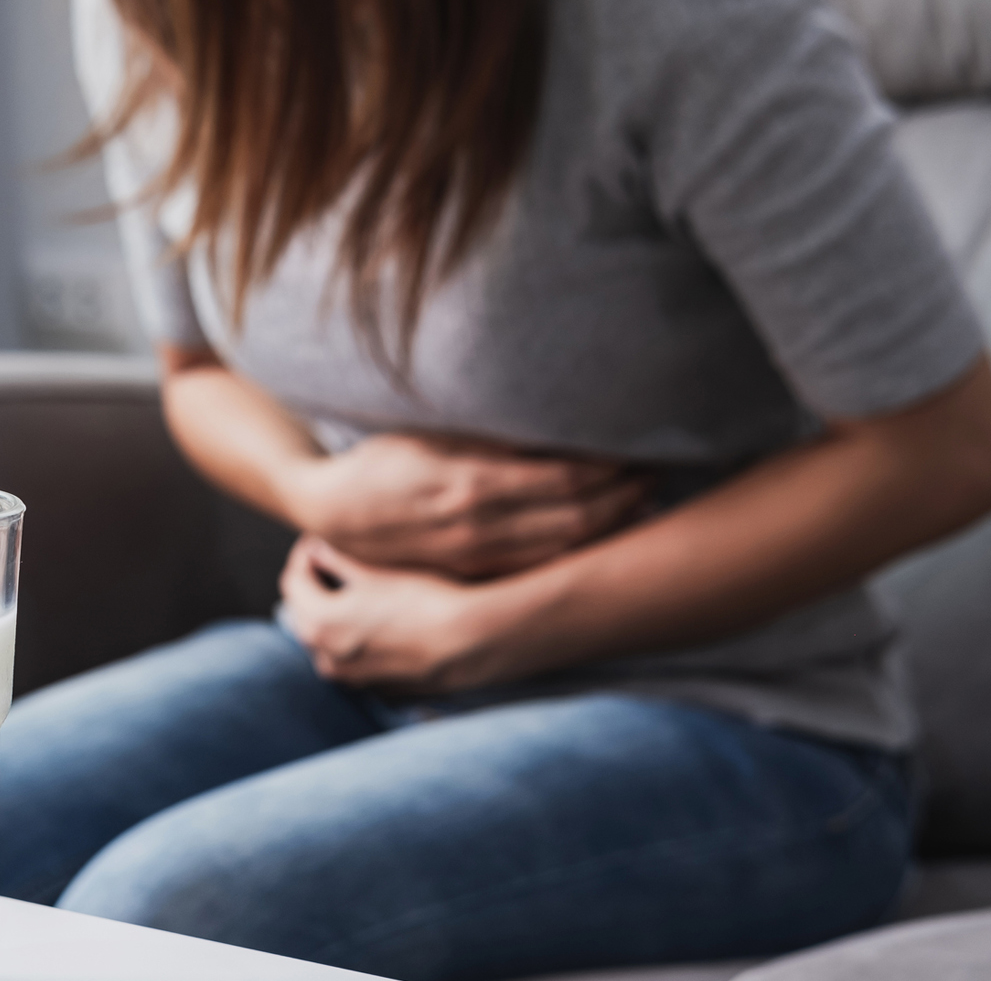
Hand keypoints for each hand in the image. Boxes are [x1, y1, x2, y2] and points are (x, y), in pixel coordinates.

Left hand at [279, 536, 531, 690]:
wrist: (470, 642)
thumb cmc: (425, 600)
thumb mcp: (376, 573)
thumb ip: (337, 560)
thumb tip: (316, 549)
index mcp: (319, 624)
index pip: (292, 582)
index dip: (304, 556)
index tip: (319, 542)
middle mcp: (327, 658)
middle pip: (304, 614)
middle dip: (314, 587)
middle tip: (333, 562)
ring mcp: (352, 679)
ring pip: (327, 640)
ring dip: (333, 615)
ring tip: (358, 591)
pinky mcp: (377, 689)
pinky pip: (354, 660)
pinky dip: (356, 640)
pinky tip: (380, 621)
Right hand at [284, 433, 647, 578]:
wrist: (332, 512)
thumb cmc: (381, 459)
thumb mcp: (428, 431)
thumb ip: (488, 432)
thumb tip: (550, 418)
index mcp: (472, 482)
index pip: (567, 478)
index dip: (613, 466)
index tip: (641, 447)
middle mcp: (480, 525)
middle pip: (578, 516)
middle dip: (625, 496)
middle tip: (658, 472)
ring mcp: (478, 555)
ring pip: (565, 546)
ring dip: (610, 525)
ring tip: (642, 500)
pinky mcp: (473, 571)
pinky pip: (540, 565)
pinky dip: (577, 550)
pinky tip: (600, 533)